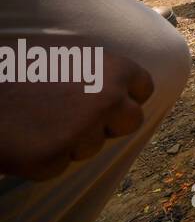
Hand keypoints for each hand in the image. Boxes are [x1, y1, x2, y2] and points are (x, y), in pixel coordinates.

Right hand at [0, 44, 153, 180]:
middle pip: (132, 121)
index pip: (144, 88)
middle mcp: (107, 97)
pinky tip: (27, 140)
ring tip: (42, 122)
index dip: (129, 98)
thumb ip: (102, 72)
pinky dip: (46, 158)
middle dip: (110, 125)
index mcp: (114, 68)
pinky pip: (62, 164)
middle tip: (78, 118)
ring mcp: (85, 128)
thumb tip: (127, 87)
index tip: (115, 104)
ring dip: (73, 141)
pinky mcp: (57, 155)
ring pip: (95, 145)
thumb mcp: (70, 58)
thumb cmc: (23, 75)